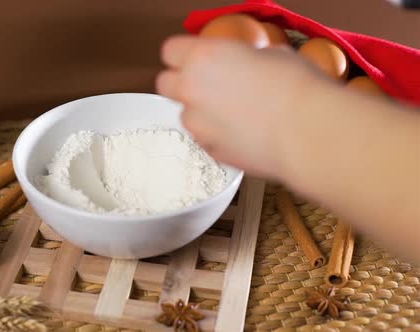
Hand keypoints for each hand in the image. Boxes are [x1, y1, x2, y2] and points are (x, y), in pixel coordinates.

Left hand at [156, 35, 331, 178]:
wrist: (308, 132)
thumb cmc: (297, 87)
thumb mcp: (272, 54)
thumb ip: (244, 59)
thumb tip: (246, 64)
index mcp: (203, 57)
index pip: (170, 50)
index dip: (183, 54)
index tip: (196, 58)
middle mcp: (191, 89)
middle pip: (165, 83)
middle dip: (181, 84)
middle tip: (207, 85)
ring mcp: (197, 124)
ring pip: (186, 115)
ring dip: (202, 113)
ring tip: (236, 115)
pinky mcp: (209, 150)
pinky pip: (205, 139)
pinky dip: (217, 136)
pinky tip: (244, 134)